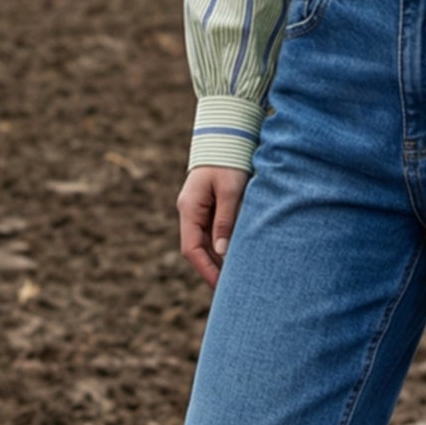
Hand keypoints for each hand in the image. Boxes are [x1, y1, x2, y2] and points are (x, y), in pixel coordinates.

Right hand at [177, 165, 249, 288]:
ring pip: (205, 242)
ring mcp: (197, 209)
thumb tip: (222, 252)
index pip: (191, 249)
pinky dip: (222, 245)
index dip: (205, 270)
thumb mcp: (230, 190)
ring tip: (236, 276)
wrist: (226, 136)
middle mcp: (189, 211)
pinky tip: (236, 255)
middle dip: (211, 269)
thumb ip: (225, 220)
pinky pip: (212, 231)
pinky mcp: (208, 205)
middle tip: (231, 289)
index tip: (220, 287)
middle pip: (197, 249)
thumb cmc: (228, 161)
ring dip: (217, 258)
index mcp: (189, 209)